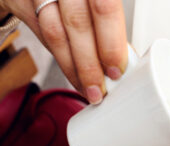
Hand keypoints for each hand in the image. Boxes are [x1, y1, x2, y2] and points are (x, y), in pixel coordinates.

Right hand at [0, 0, 127, 103]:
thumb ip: (109, 21)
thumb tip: (125, 56)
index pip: (105, 8)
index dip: (111, 43)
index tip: (116, 70)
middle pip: (78, 23)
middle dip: (90, 64)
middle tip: (100, 88)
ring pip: (56, 34)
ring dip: (74, 69)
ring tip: (88, 89)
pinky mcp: (20, 1)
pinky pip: (41, 35)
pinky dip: (61, 60)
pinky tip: (74, 75)